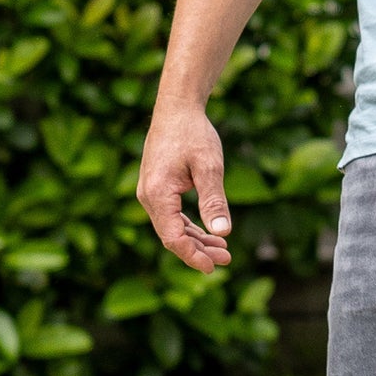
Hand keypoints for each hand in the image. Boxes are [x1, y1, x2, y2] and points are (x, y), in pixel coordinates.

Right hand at [138, 103, 232, 272]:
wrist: (177, 108)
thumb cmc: (193, 134)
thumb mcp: (210, 167)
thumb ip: (214, 201)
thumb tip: (223, 233)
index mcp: (158, 194)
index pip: (172, 237)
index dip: (193, 256)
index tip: (214, 267)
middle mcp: (148, 197)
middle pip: (172, 236)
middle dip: (199, 251)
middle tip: (226, 260)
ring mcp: (150, 193)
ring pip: (172, 228)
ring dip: (196, 240)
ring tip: (223, 251)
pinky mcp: (157, 189)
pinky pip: (172, 216)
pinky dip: (190, 227)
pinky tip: (209, 234)